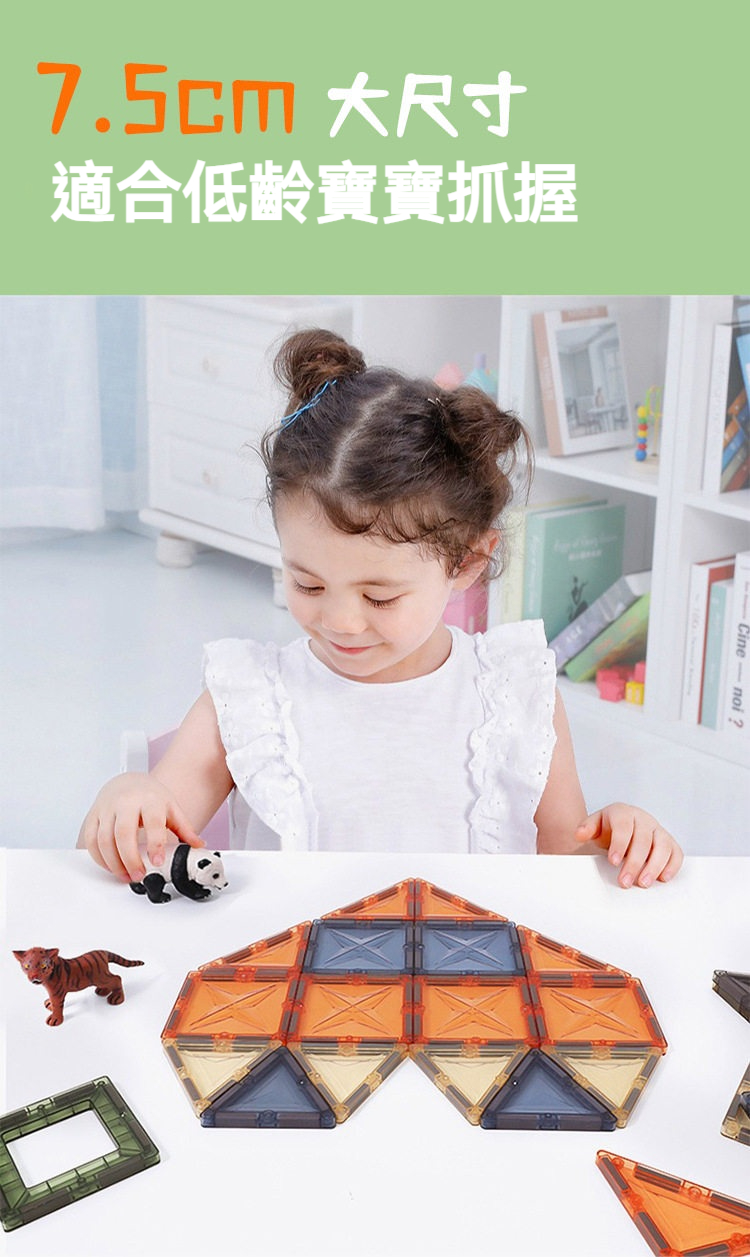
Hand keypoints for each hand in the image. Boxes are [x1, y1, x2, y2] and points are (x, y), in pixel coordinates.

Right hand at [78, 772, 202, 882]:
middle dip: (130, 859)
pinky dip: (99, 858)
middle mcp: (125, 802)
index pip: (152, 822)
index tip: (158, 861)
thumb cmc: (150, 796)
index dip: (155, 843)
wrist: (128, 781)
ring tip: (126, 875)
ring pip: (104, 839)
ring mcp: (107, 809)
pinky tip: (111, 866)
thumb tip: (198, 846)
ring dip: (113, 863)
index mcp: (149, 799)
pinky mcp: (93, 816)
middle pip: (123, 833)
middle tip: (139, 875)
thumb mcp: (171, 808)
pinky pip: (91, 840)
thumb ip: (184, 828)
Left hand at [575, 803, 682, 888]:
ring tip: (644, 883)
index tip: (613, 862)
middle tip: (625, 881)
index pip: (624, 827)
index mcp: (624, 813)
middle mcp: (644, 820)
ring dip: (655, 866)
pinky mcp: (669, 842)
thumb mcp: (594, 825)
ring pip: (663, 846)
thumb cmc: (608, 828)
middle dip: (634, 862)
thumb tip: (579, 834)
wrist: (621, 826)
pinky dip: (672, 866)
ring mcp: (658, 830)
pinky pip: (676, 852)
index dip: (619, 844)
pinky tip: (663, 878)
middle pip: (643, 840)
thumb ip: (587, 828)